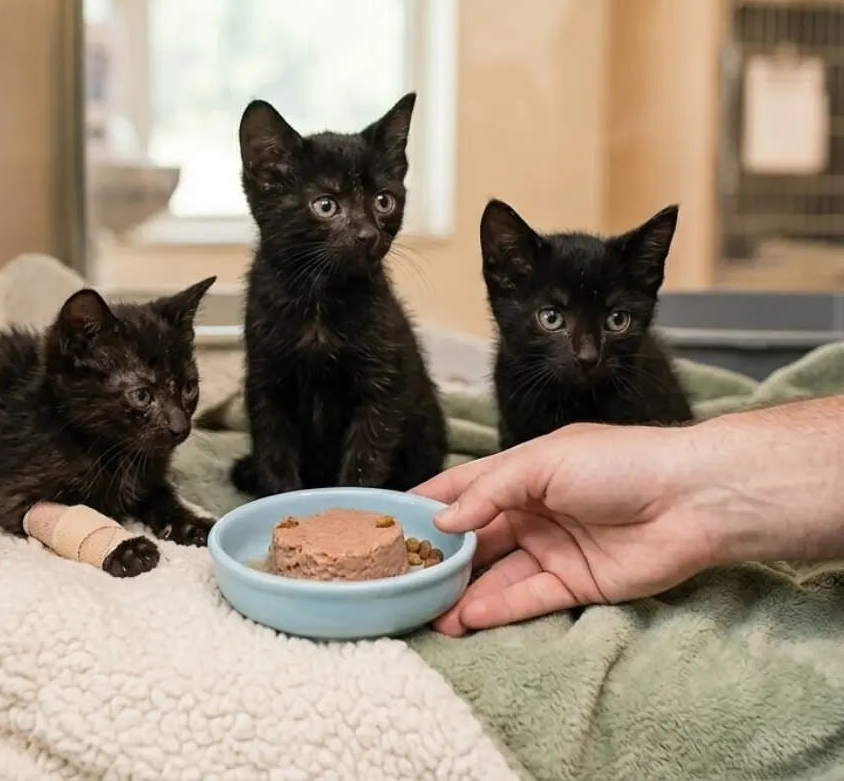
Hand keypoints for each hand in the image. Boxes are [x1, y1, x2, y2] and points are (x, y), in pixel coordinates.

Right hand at [413, 422, 721, 635]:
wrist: (692, 500)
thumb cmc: (620, 463)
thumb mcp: (542, 463)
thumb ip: (489, 492)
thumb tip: (444, 522)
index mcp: (522, 473)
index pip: (463, 489)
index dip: (427, 505)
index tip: (388, 524)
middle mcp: (532, 511)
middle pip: (476, 539)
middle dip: (441, 559)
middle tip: (405, 579)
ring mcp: (552, 549)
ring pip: (496, 575)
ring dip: (464, 593)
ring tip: (430, 611)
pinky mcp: (574, 583)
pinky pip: (527, 598)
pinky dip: (497, 608)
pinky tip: (468, 617)